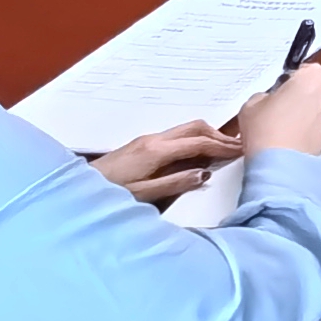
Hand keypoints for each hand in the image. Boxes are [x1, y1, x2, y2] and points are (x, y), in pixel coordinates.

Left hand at [92, 121, 240, 201]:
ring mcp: (147, 139)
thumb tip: (204, 175)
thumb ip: (175, 183)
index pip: (197, 143)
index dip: (221, 146)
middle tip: (237, 146)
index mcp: (157, 151)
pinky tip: (198, 152)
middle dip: (218, 135)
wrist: (80, 187)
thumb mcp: (144, 194)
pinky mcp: (142, 144)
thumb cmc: (110, 193)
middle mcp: (154, 139)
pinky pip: (176, 136)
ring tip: (223, 148)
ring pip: (185, 129)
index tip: (240, 150)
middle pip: (194, 127)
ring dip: (206, 135)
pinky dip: (194, 140)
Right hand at [237, 65, 320, 154]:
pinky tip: (292, 135)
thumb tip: (269, 99)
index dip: (287, 81)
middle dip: (300, 94)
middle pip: (314, 86)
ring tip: (284, 125)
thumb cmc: (268, 131)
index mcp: (313, 74)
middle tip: (280, 108)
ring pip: (319, 105)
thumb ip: (265, 94)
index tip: (278, 91)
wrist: (280, 164)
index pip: (300, 70)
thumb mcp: (252, 102)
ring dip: (306, 111)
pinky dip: (310, 126)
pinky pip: (320, 123)